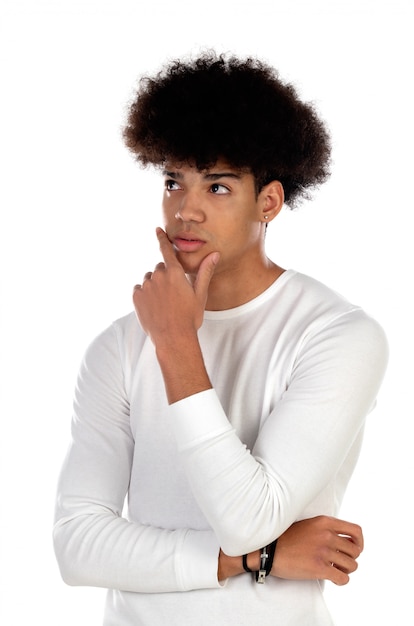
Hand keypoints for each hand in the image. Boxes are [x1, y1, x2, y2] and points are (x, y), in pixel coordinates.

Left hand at [133, 228, 219, 402]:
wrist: (173, 338)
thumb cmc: (189, 317)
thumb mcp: (200, 294)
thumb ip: (205, 272)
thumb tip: (214, 254)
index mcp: (174, 273)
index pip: (166, 250)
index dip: (162, 239)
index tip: (157, 230)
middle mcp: (158, 276)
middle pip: (160, 269)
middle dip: (165, 277)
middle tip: (173, 295)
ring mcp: (146, 287)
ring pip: (149, 280)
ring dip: (154, 286)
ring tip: (164, 304)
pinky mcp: (137, 297)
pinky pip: (139, 290)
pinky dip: (145, 296)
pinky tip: (154, 307)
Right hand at [217, 515, 362, 584]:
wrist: (269, 549)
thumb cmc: (286, 537)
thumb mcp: (308, 524)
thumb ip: (326, 528)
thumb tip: (341, 539)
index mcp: (325, 522)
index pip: (356, 531)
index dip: (360, 542)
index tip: (355, 549)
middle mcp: (327, 535)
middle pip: (356, 550)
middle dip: (351, 558)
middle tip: (342, 562)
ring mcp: (324, 551)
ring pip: (352, 565)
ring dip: (346, 570)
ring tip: (336, 570)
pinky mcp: (319, 568)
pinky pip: (343, 578)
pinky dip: (341, 580)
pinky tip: (332, 578)